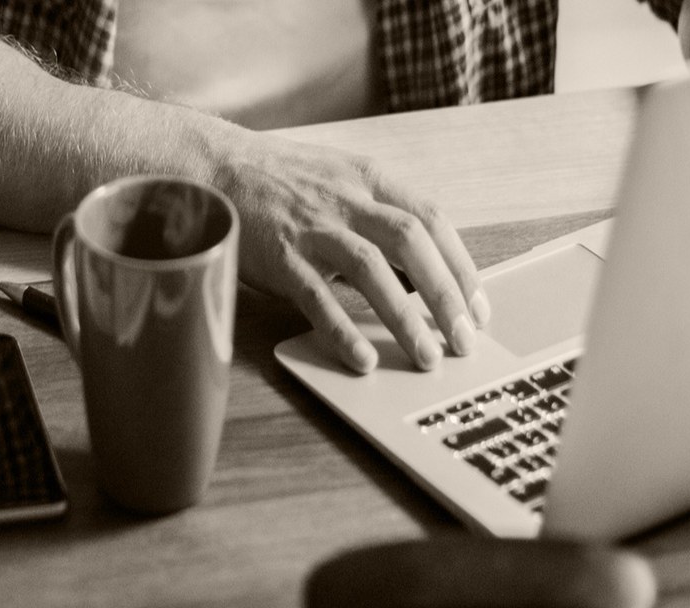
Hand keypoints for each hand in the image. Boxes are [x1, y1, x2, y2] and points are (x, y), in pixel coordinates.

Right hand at [209, 129, 488, 373]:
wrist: (211, 166)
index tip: (478, 307)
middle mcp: (347, 200)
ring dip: (405, 317)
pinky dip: (341, 330)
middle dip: (446, 294)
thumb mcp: (339, 180)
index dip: (461, 265)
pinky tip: (362, 359)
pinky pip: (316, 296)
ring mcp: (312, 227)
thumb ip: (378, 216)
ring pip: (372, 270)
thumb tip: (421, 273)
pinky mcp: (278, 255)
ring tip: (426, 358)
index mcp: (369, 179)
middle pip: (413, 242)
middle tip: (464, 340)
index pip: (432, 220)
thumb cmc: (280, 181)